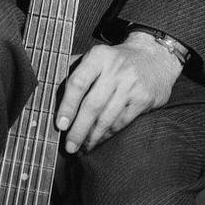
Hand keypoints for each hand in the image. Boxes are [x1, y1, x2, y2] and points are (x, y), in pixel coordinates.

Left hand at [55, 32, 180, 153]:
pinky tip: (98, 140)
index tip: (60, 125)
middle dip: (78, 129)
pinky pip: (121, 122)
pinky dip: (108, 134)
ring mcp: (132, 85)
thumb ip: (74, 70)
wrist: (155, 58)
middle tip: (68, 146)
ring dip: (92, 137)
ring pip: (107, 117)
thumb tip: (49, 92)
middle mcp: (116, 70)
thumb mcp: (96, 56)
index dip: (67, 106)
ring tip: (81, 148)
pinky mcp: (144, 99)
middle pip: (92, 105)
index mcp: (98, 56)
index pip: (78, 83)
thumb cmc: (115, 61)